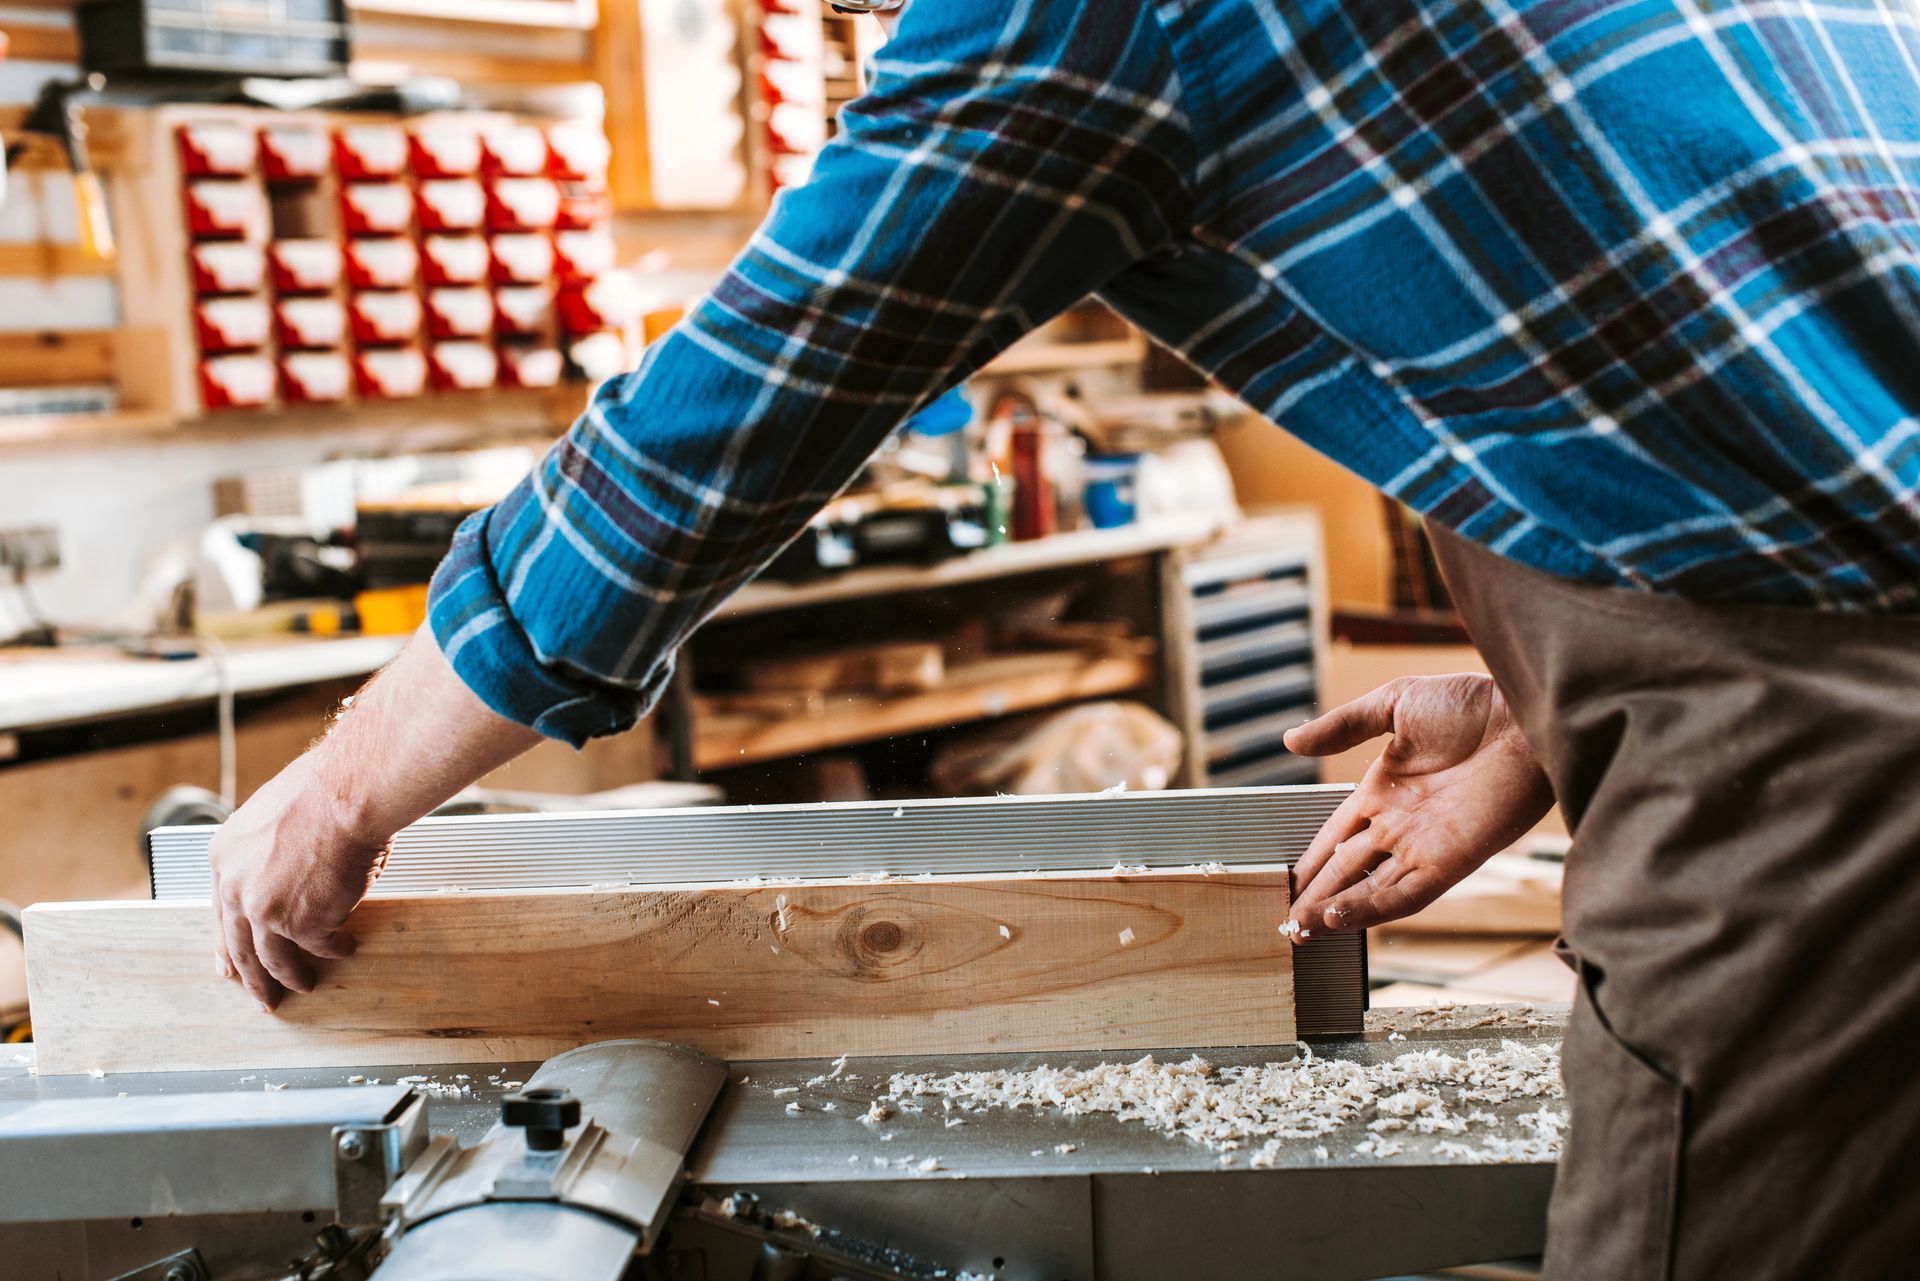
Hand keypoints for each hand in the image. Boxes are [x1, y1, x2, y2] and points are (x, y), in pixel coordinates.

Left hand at [209, 749, 385, 1009]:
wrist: (345, 794)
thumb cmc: (320, 792)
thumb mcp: (270, 818)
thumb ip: (267, 853)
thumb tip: (284, 874)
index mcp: (224, 858)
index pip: (220, 912)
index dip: (227, 943)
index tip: (229, 966)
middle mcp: (236, 889)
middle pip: (240, 945)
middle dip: (252, 978)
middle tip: (262, 997)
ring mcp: (266, 911)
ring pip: (274, 958)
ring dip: (292, 976)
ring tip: (305, 985)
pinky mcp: (302, 924)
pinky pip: (321, 946)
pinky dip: (336, 949)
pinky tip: (346, 947)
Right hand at [1280, 674, 1553, 937]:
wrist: (1524, 715)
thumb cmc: (1471, 703)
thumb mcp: (1394, 704)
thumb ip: (1343, 726)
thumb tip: (1290, 740)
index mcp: (1382, 791)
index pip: (1336, 836)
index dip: (1311, 860)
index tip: (1286, 883)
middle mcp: (1399, 825)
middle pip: (1347, 869)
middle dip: (1315, 896)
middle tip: (1285, 922)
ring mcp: (1423, 845)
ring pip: (1369, 889)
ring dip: (1334, 911)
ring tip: (1300, 930)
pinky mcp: (1450, 859)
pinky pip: (1405, 894)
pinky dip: (1371, 909)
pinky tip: (1337, 917)